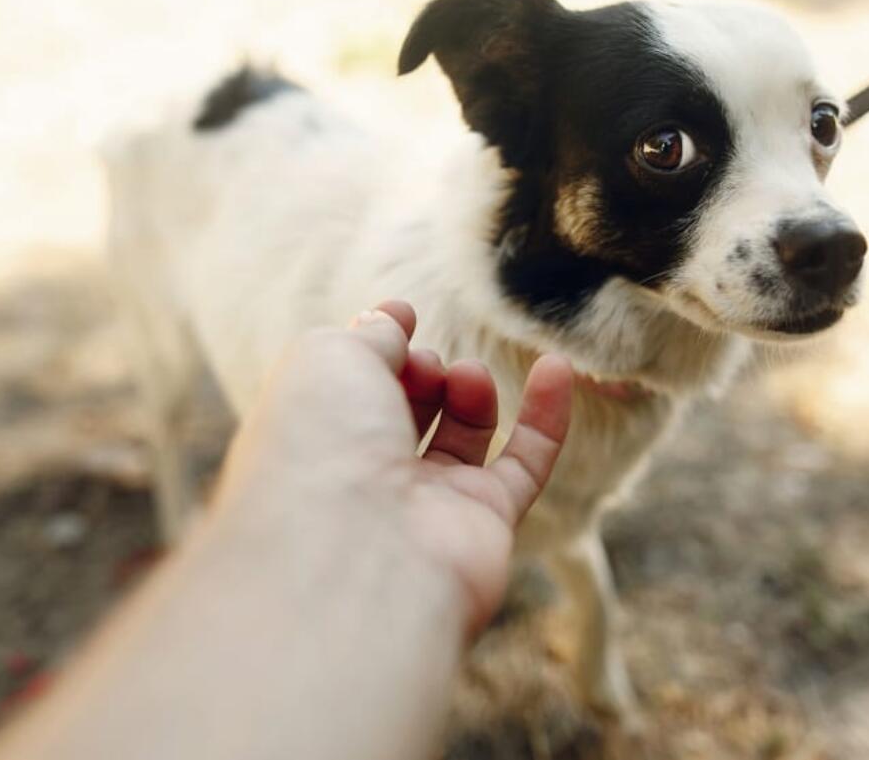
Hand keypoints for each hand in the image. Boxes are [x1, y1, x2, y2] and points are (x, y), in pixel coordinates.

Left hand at [216, 300, 573, 632]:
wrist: (354, 553)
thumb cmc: (321, 447)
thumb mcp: (328, 358)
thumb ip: (369, 335)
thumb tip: (393, 320)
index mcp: (312, 443)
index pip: (349, 390)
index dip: (377, 348)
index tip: (404, 314)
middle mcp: (364, 481)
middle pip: (405, 413)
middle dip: (420, 372)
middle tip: (426, 365)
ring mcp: (425, 507)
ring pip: (462, 438)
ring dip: (471, 390)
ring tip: (466, 377)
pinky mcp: (484, 525)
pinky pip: (525, 466)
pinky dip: (546, 417)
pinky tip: (556, 368)